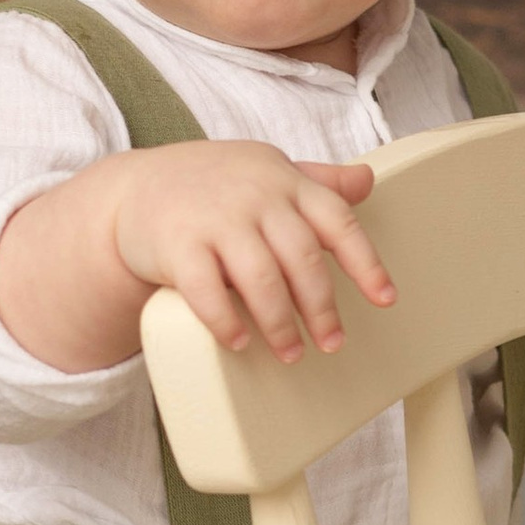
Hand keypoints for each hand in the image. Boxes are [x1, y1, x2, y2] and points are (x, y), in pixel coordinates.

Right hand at [111, 141, 394, 361]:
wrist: (138, 186)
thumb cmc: (214, 185)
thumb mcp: (267, 171)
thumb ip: (317, 180)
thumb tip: (367, 181)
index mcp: (284, 181)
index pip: (336, 220)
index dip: (365, 263)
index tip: (385, 299)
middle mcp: (254, 196)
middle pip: (301, 257)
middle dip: (321, 308)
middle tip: (332, 343)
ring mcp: (214, 219)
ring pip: (259, 278)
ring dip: (280, 323)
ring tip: (291, 353)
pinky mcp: (176, 245)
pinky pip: (205, 290)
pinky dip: (224, 320)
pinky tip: (238, 340)